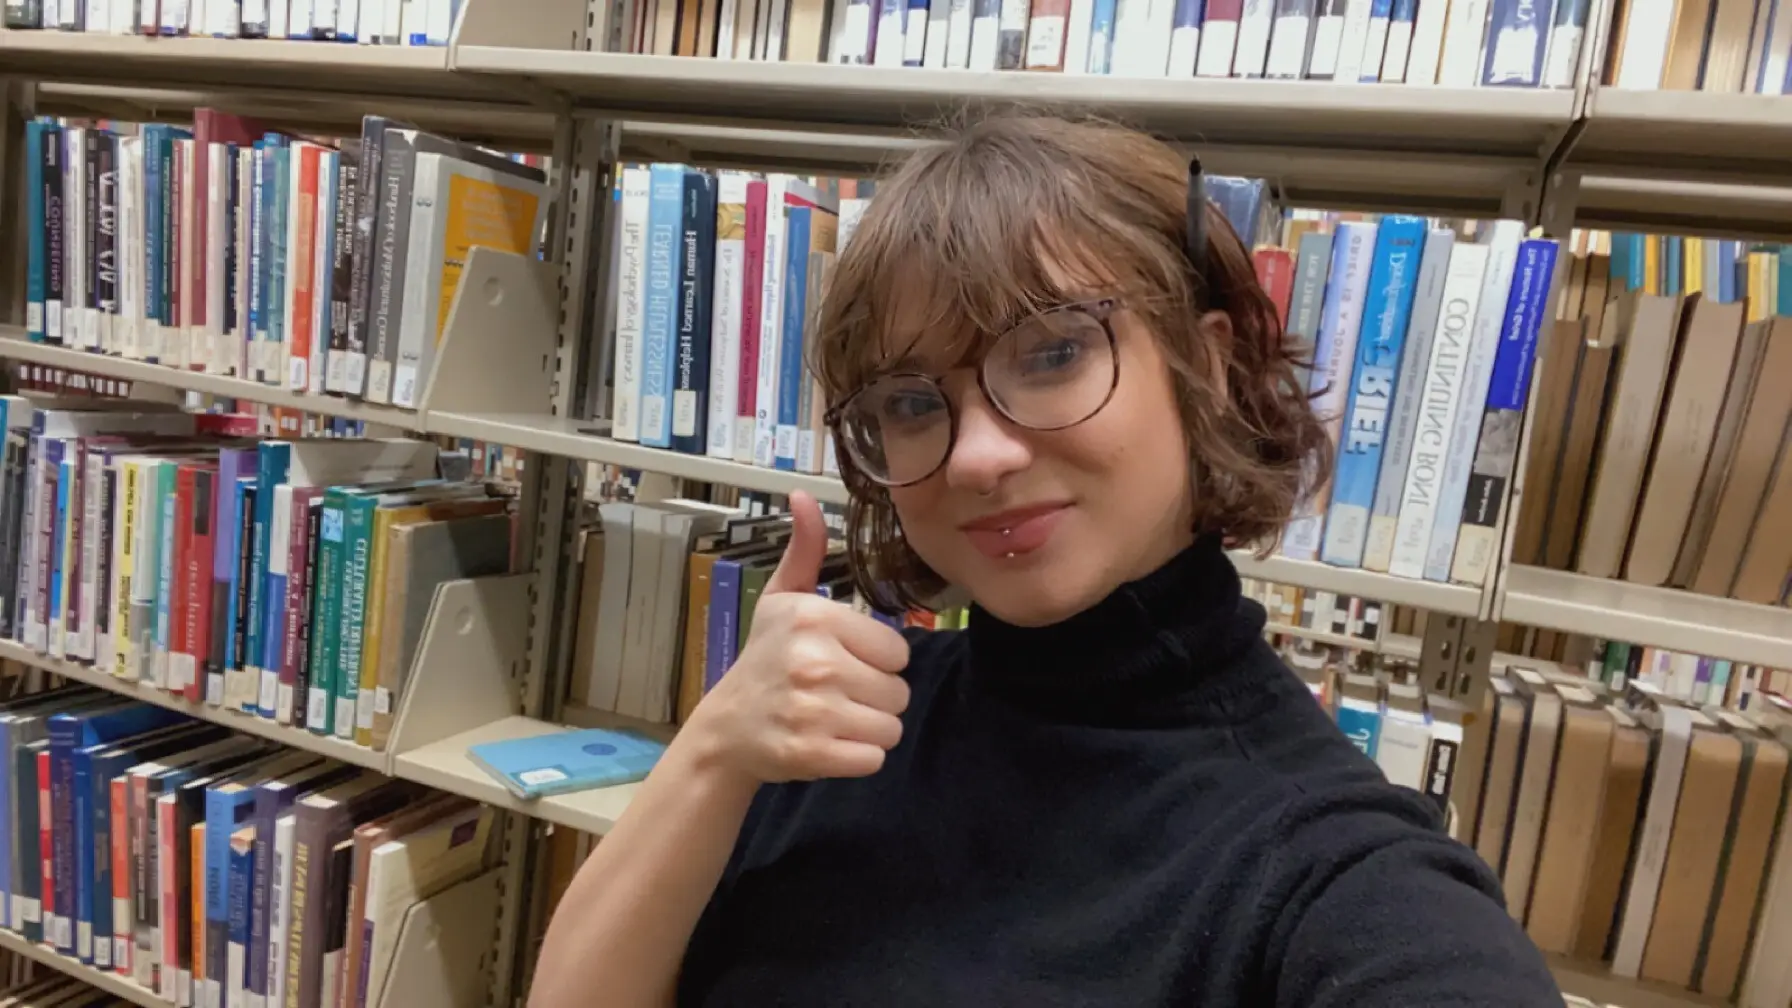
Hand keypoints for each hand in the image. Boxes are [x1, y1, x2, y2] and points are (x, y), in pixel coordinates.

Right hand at [684, 491, 911, 784]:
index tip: (842, 661)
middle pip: (899, 692)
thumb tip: (804, 495)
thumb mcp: (782, 598)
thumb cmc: (764, 659)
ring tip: (833, 719)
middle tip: (836, 695)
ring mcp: (813, 711)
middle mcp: (815, 661)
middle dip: (875, 697)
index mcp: (814, 617)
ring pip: (891, 728)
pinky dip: (857, 758)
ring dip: (869, 729)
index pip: (898, 650)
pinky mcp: (812, 754)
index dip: (876, 660)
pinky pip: (873, 760)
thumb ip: (806, 550)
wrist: (726, 729)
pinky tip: (827, 744)